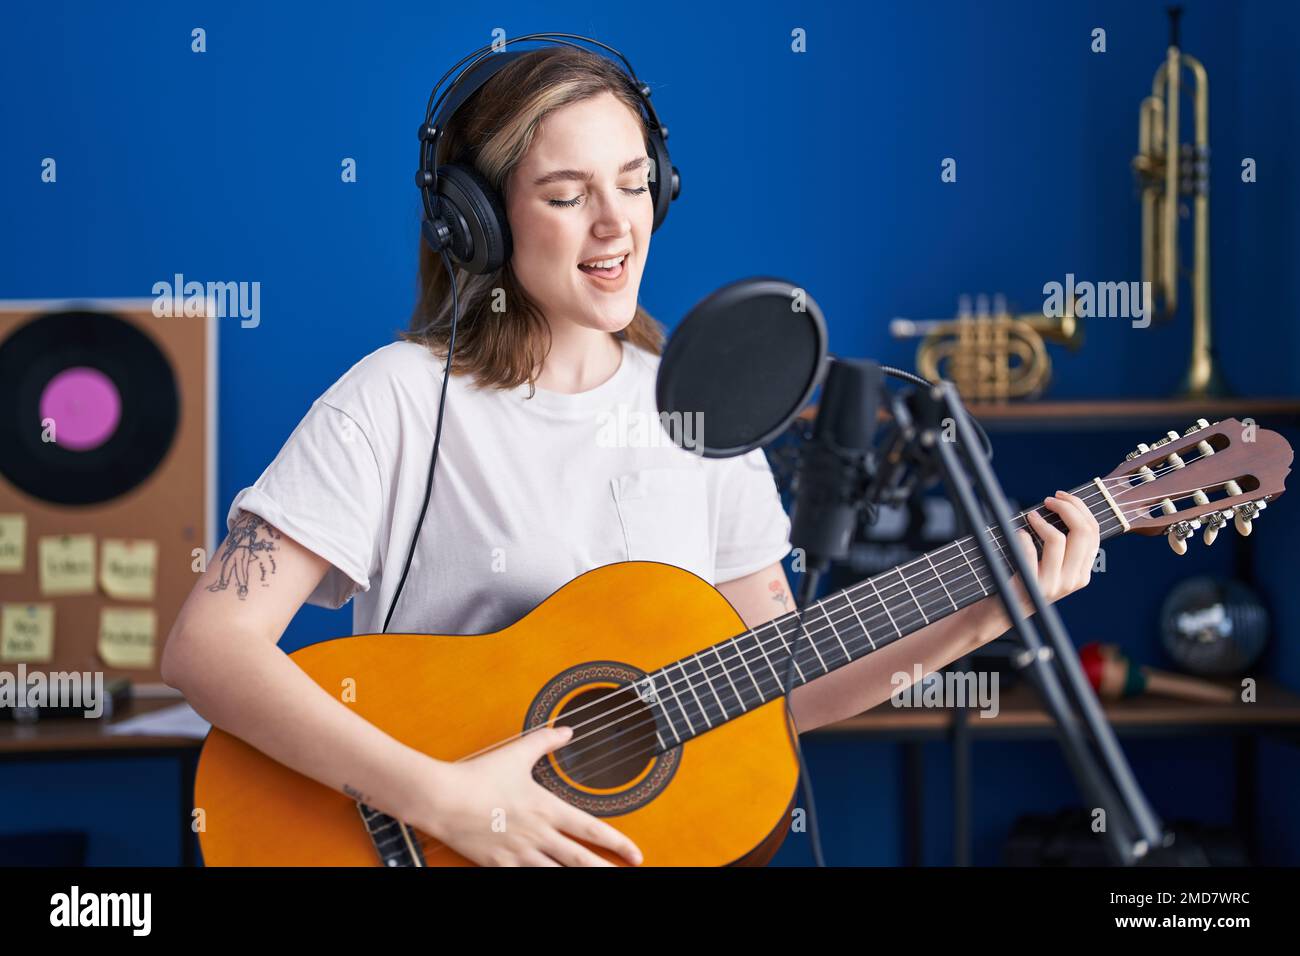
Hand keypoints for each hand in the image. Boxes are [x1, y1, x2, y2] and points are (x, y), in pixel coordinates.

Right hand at [414, 726, 643, 866]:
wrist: (444, 798)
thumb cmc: (479, 776)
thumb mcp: (517, 753)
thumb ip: (546, 741)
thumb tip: (567, 730)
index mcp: (547, 808)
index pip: (591, 829)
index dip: (617, 844)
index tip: (635, 854)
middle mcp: (538, 834)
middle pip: (580, 860)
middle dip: (606, 871)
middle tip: (627, 876)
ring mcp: (520, 853)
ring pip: (557, 875)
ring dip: (578, 880)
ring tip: (598, 885)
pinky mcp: (500, 865)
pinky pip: (526, 880)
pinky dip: (541, 882)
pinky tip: (551, 885)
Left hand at [1008, 490, 1100, 616]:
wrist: (1003, 610)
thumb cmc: (1024, 579)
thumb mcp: (1050, 564)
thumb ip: (1061, 543)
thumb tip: (1060, 506)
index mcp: (1083, 572)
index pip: (1093, 531)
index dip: (1079, 507)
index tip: (1062, 496)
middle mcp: (1074, 580)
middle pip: (1082, 531)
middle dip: (1066, 507)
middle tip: (1048, 499)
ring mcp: (1054, 585)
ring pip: (1058, 539)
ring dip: (1041, 521)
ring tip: (1030, 516)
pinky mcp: (1032, 586)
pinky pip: (1030, 551)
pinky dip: (1022, 536)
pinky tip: (1017, 534)